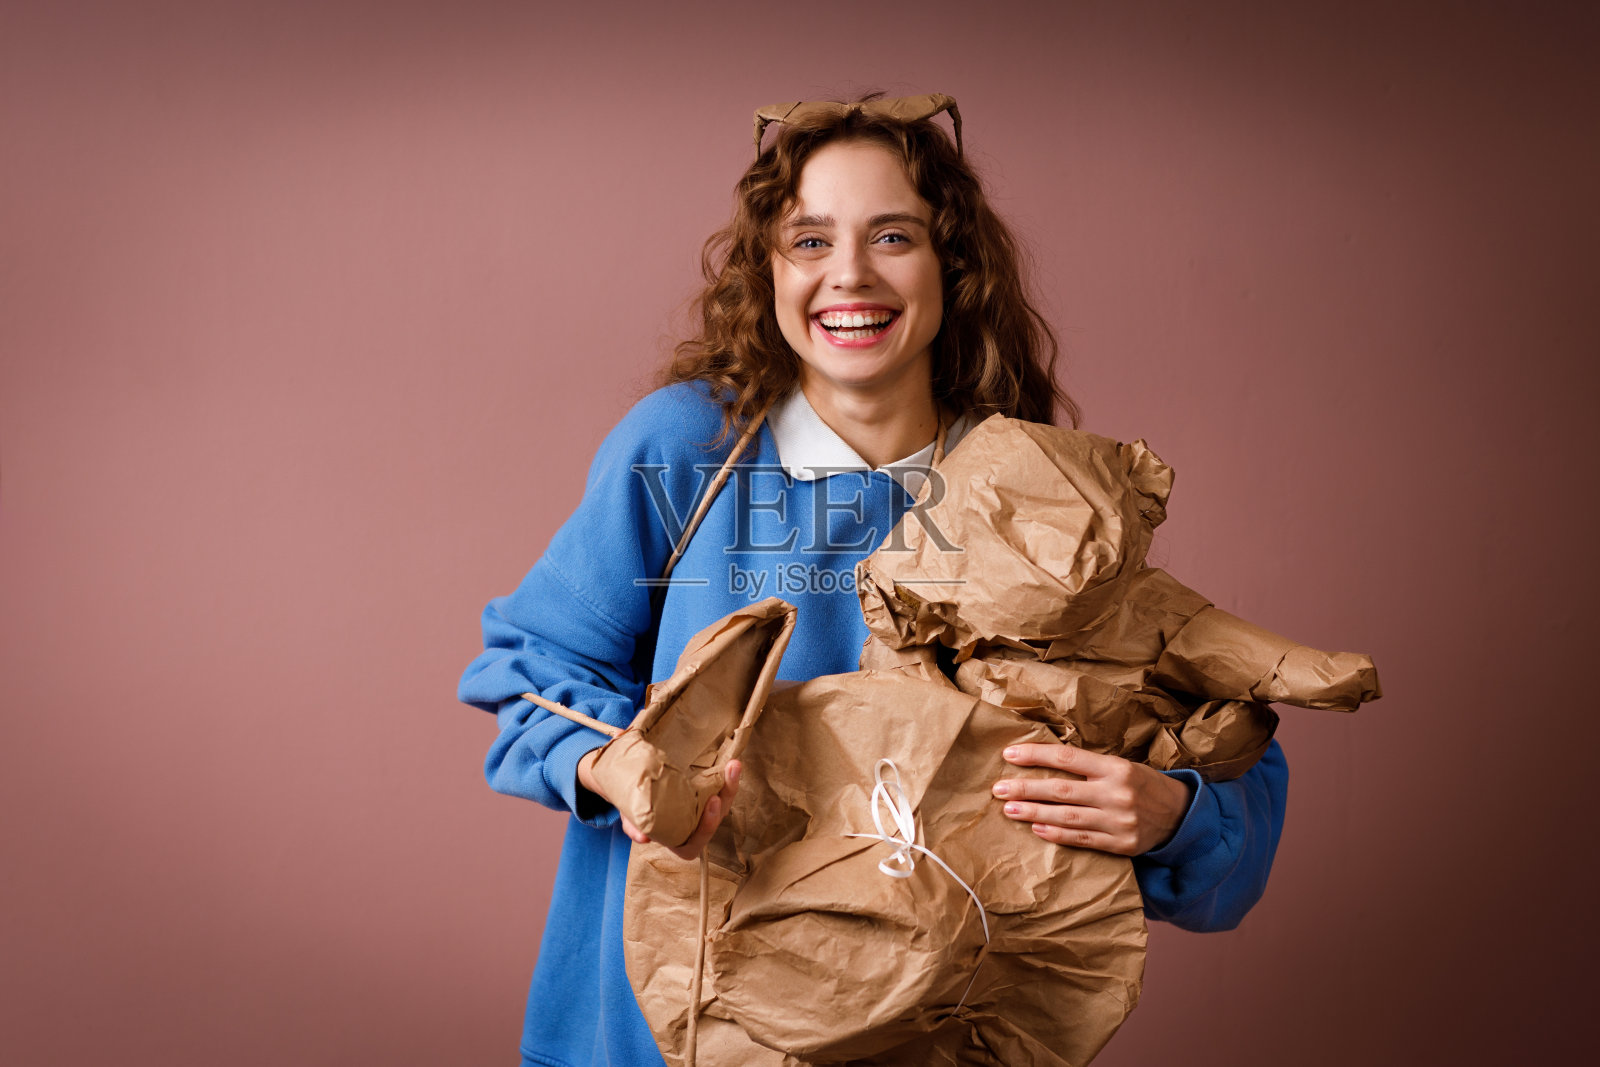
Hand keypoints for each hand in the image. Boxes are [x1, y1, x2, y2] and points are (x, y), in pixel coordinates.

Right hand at [578, 751, 741, 861]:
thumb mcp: (631, 817)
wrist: (633, 787)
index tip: (712, 804)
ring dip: (731, 783)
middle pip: (716, 817)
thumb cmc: (634, 809)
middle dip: (725, 798)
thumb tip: (643, 838)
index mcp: (678, 840)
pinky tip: (731, 761)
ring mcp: (702, 809)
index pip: (696, 843)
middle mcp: (694, 826)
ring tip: (733, 764)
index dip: (706, 828)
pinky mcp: (705, 792)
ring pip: (723, 801)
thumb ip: (634, 827)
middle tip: (727, 776)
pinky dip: (727, 775)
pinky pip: (721, 787)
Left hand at [993, 744, 1190, 855]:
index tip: (1009, 755)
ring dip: (1034, 812)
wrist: (1180, 815)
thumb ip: (1088, 766)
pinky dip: (1057, 834)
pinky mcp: (1121, 844)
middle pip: (1062, 790)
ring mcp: (1118, 821)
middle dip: (1026, 788)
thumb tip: (1044, 761)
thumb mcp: (1120, 766)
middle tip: (998, 788)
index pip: (1067, 758)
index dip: (1036, 756)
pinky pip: (1082, 839)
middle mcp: (1116, 793)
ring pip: (1068, 817)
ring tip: (1009, 809)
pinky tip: (1036, 828)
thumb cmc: (1142, 785)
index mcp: (1116, 767)